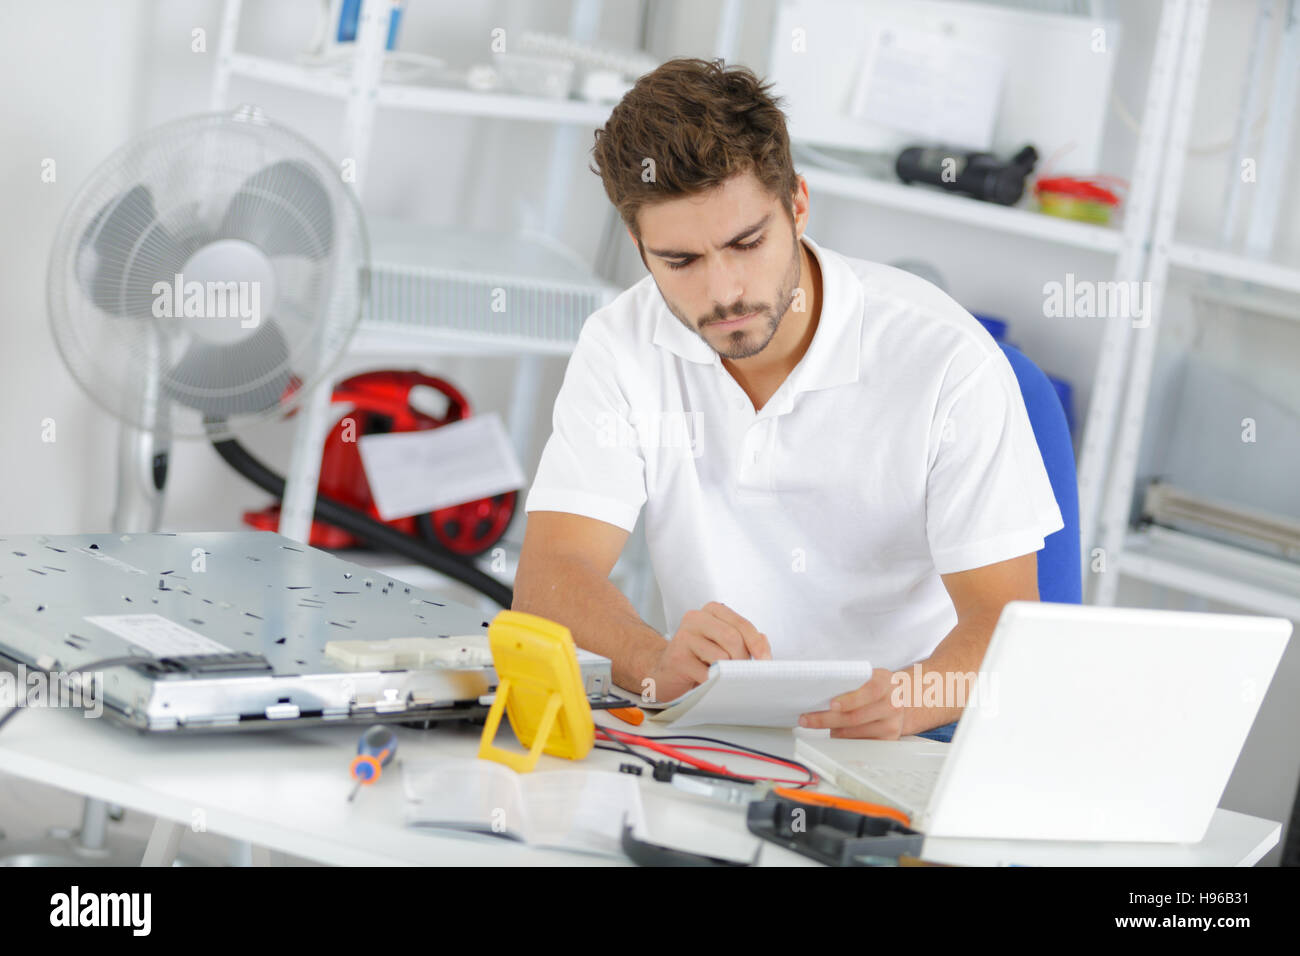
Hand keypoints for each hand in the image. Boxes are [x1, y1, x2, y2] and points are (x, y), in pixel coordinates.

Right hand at [641, 601, 770, 704]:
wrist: (665, 673)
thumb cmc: (699, 658)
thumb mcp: (724, 645)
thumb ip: (746, 641)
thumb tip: (764, 645)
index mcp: (711, 611)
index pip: (742, 624)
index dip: (757, 644)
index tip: (765, 661)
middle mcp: (695, 618)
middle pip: (733, 638)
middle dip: (742, 660)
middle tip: (743, 674)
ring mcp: (684, 636)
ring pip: (721, 656)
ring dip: (728, 673)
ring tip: (722, 677)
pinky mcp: (677, 658)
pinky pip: (707, 673)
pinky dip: (714, 683)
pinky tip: (709, 684)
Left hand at [798, 668, 903, 738]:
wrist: (899, 699)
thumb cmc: (875, 686)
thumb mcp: (868, 676)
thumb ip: (851, 681)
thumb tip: (820, 692)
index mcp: (886, 683)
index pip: (870, 691)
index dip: (849, 700)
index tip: (831, 704)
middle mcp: (892, 704)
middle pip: (856, 717)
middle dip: (827, 719)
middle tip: (807, 719)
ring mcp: (892, 724)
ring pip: (854, 732)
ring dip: (832, 730)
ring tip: (816, 723)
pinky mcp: (888, 740)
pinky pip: (860, 743)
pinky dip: (843, 738)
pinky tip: (833, 732)